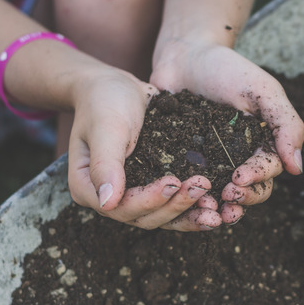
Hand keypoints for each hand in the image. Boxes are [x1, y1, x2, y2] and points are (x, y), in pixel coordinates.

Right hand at [66, 68, 222, 230]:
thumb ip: (105, 164)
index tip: (173, 181)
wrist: (114, 86)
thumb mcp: (106, 127)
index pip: (120, 208)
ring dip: (189, 213)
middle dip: (175, 206)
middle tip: (201, 186)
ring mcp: (133, 195)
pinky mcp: (152, 186)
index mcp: (88, 188)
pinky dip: (193, 206)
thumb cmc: (104, 101)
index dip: (148, 200)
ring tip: (215, 206)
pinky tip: (216, 202)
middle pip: (144, 217)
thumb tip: (107, 203)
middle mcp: (111, 198)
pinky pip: (173, 203)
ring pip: (162, 216)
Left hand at [151, 41, 303, 223]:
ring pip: (220, 196)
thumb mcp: (263, 91)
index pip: (268, 172)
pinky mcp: (182, 163)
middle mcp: (238, 159)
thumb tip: (297, 168)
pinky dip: (188, 198)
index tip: (239, 177)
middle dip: (242, 199)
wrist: (184, 55)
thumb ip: (285, 124)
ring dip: (218, 208)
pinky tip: (182, 200)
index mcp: (262, 145)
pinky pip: (188, 186)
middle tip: (227, 196)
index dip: (257, 179)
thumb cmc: (227, 69)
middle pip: (249, 192)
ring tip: (209, 211)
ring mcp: (210, 163)